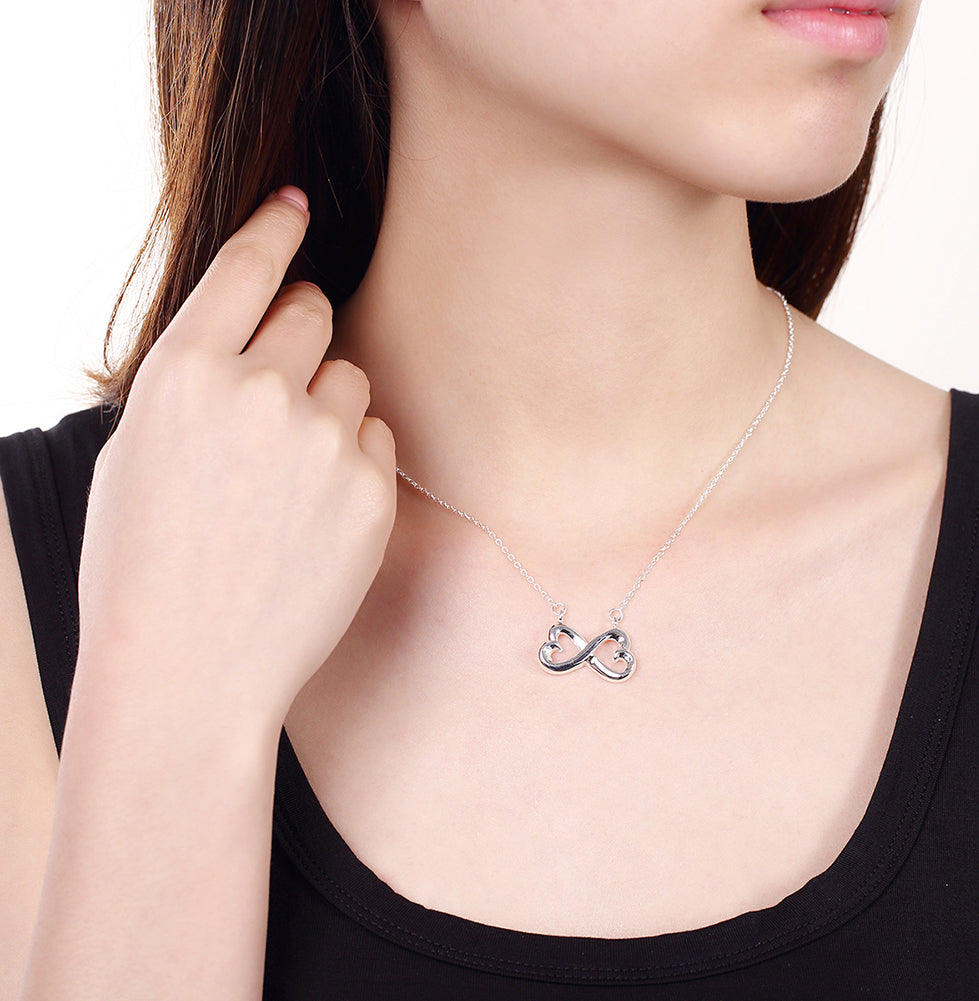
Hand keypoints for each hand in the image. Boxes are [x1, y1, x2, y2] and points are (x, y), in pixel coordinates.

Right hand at [76, 187, 396, 728]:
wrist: (190, 671)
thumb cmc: (143, 570)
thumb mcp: (134, 456)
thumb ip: (194, 386)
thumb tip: (244, 346)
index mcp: (183, 374)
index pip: (245, 268)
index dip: (274, 228)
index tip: (296, 203)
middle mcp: (258, 392)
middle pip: (313, 313)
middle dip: (301, 336)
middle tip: (281, 390)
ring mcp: (323, 441)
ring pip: (351, 379)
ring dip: (328, 408)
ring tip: (288, 481)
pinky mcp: (371, 489)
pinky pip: (376, 438)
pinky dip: (354, 460)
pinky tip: (316, 514)